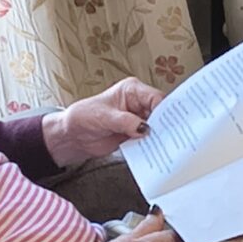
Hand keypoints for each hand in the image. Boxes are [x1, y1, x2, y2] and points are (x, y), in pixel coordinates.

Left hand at [44, 78, 164, 165]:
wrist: (74, 136)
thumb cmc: (84, 117)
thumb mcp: (104, 117)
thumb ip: (125, 122)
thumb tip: (145, 128)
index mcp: (132, 90)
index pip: (155, 97)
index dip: (163, 110)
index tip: (168, 123)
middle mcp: (138, 103)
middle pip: (160, 112)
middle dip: (164, 124)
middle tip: (168, 136)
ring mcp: (138, 119)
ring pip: (157, 127)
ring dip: (159, 137)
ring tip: (163, 146)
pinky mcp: (136, 134)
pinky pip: (149, 140)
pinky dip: (151, 146)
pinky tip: (154, 151)